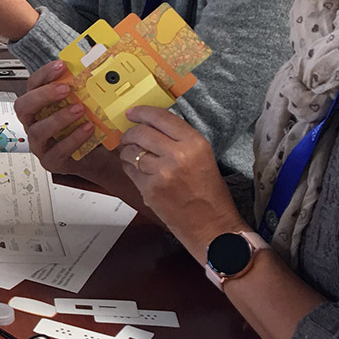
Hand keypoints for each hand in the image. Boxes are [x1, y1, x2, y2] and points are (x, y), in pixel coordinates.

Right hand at [14, 62, 126, 190]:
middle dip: (43, 95)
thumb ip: (84, 89)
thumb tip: (97, 65)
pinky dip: (73, 138)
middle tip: (65, 89)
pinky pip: (57, 150)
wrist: (97, 156)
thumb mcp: (84, 105)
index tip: (61, 65)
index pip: (32, 85)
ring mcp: (39, 144)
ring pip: (37, 131)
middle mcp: (33, 123)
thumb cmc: (86, 126)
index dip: (44, 74)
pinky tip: (88, 128)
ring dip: (58, 118)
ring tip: (79, 109)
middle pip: (23, 107)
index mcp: (38, 105)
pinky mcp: (50, 161)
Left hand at [120, 106, 245, 259]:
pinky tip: (135, 169)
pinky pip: (130, 171)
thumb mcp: (203, 157)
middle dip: (130, 132)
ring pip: (131, 152)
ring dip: (127, 151)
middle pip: (141, 133)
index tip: (132, 112)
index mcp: (195, 143)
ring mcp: (161, 173)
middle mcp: (177, 155)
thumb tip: (151, 127)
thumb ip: (180, 140)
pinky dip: (128, 167)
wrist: (212, 226)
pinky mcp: (149, 190)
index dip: (142, 112)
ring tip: (131, 154)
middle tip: (127, 135)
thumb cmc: (210, 193)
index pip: (162, 117)